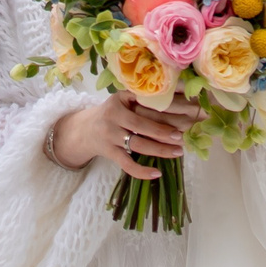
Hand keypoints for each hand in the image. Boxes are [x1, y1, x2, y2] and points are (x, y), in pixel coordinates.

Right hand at [49, 92, 199, 177]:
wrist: (83, 130)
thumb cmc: (110, 113)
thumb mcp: (120, 98)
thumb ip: (139, 96)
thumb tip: (174, 92)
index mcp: (119, 103)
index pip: (144, 109)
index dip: (163, 116)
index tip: (181, 121)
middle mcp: (113, 119)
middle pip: (142, 128)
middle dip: (164, 134)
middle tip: (181, 139)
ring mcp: (110, 137)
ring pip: (138, 146)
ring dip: (159, 150)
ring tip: (177, 152)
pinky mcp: (109, 153)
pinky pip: (126, 164)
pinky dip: (141, 171)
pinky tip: (157, 174)